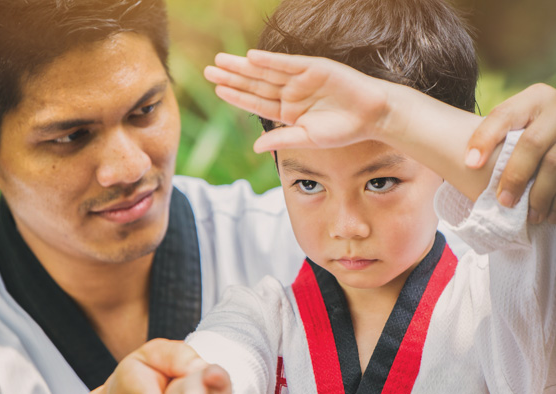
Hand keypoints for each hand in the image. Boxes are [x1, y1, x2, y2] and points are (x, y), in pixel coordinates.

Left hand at [204, 49, 392, 152]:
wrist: (372, 116)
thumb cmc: (342, 130)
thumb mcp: (308, 138)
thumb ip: (282, 139)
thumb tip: (255, 147)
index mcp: (287, 110)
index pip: (256, 102)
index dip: (237, 96)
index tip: (218, 89)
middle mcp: (290, 92)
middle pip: (256, 83)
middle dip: (232, 76)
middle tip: (209, 70)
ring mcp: (301, 79)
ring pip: (266, 72)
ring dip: (244, 67)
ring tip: (222, 61)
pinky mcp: (314, 68)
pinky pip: (288, 64)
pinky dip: (271, 61)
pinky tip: (252, 58)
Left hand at [465, 83, 555, 222]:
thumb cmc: (532, 133)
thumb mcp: (522, 124)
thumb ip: (502, 139)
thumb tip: (469, 170)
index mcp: (534, 98)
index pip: (503, 115)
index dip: (484, 139)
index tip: (470, 164)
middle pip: (531, 143)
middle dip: (515, 176)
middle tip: (503, 202)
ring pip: (555, 162)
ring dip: (541, 193)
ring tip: (531, 216)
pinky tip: (552, 214)